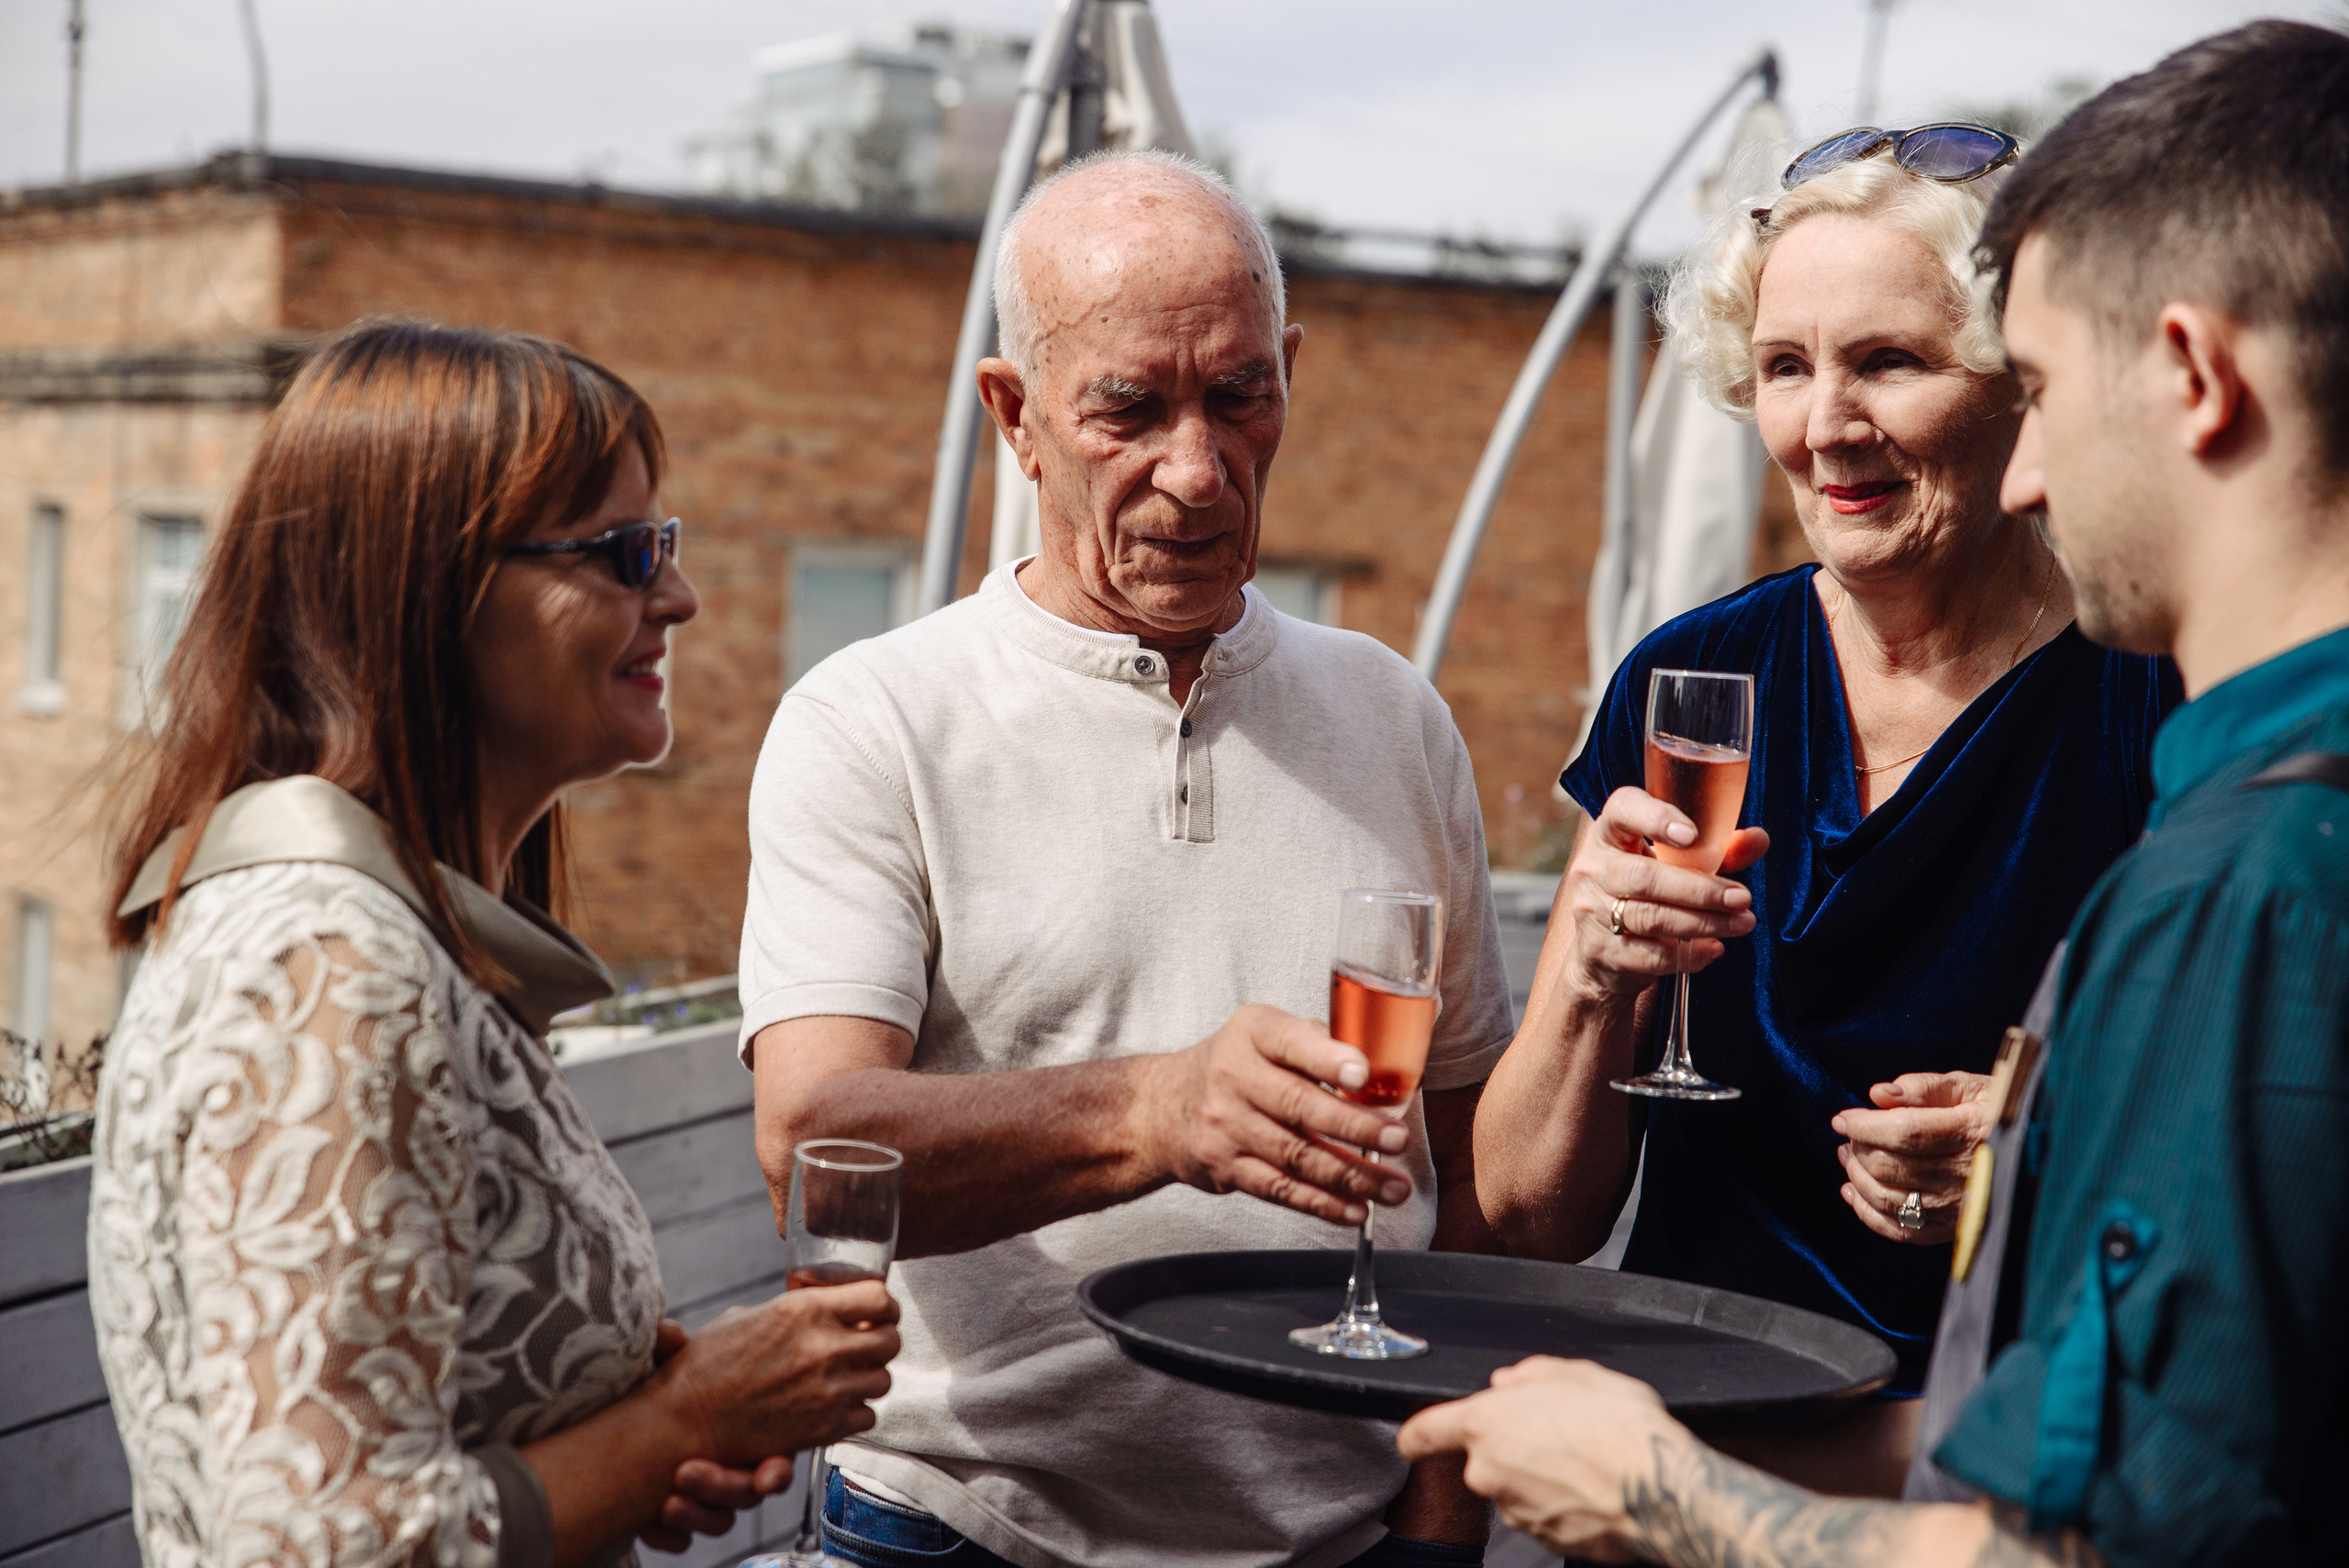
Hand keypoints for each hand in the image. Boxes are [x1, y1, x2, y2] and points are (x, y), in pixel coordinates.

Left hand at [638, 1319, 793, 1553]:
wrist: (631, 1418)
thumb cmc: (672, 1386)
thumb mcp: (678, 1361)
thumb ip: (674, 1348)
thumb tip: (668, 1333)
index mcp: (748, 1435)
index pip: (775, 1460)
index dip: (774, 1472)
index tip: (767, 1474)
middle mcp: (734, 1468)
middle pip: (745, 1493)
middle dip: (722, 1488)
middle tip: (687, 1472)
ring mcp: (707, 1495)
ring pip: (716, 1520)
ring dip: (695, 1516)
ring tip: (667, 1504)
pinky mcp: (676, 1517)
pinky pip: (680, 1539)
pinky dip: (667, 1536)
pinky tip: (649, 1528)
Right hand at [653, 1281, 899, 1467]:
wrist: (684, 1420)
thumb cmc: (706, 1364)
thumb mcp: (748, 1315)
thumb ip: (794, 1309)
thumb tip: (821, 1301)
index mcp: (804, 1309)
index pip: (878, 1297)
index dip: (882, 1305)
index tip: (876, 1313)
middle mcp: (823, 1347)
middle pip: (891, 1339)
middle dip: (881, 1341)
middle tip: (865, 1346)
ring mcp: (827, 1390)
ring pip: (884, 1379)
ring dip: (870, 1378)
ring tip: (847, 1378)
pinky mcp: (824, 1428)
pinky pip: (868, 1416)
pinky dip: (857, 1413)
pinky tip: (834, 1407)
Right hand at [1138, 1003, 1415, 1226]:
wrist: (1163, 1106)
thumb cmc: (1235, 1064)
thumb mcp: (1265, 1033)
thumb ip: (1318, 1043)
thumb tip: (1383, 1070)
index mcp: (1254, 1033)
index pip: (1292, 1042)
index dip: (1328, 1059)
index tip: (1363, 1073)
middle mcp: (1234, 1076)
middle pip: (1299, 1106)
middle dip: (1355, 1126)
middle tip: (1397, 1139)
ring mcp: (1227, 1125)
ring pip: (1296, 1155)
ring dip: (1351, 1175)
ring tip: (1393, 1187)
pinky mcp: (1226, 1167)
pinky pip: (1280, 1190)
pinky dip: (1322, 1204)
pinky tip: (1355, 1210)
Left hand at [1398, 1357, 1678, 1559]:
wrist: (1660, 1488)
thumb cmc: (1619, 1427)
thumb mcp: (1575, 1373)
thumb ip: (1529, 1374)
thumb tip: (1509, 1383)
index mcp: (1486, 1425)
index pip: (1424, 1432)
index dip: (1417, 1434)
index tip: (1415, 1438)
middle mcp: (1490, 1473)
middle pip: (1486, 1458)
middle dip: (1514, 1447)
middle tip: (1559, 1432)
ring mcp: (1517, 1512)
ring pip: (1518, 1487)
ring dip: (1542, 1476)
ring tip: (1588, 1459)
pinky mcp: (1547, 1540)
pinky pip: (1547, 1515)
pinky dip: (1565, 1503)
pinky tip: (1597, 1486)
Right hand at [1563, 788, 1766, 1001]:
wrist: (1601, 949)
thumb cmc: (1646, 890)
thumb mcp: (1673, 862)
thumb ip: (1715, 850)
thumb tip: (1759, 840)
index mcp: (1610, 833)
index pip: (1623, 810)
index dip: (1656, 818)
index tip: (1692, 835)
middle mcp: (1593, 868)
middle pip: (1645, 878)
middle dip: (1700, 890)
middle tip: (1741, 898)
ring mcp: (1591, 911)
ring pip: (1651, 918)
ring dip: (1703, 922)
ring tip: (1741, 923)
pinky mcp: (1599, 951)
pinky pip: (1650, 955)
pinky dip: (1688, 954)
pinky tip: (1713, 949)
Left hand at [1833, 1071, 1993, 1243]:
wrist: (2038, 1151)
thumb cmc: (1998, 1111)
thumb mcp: (1970, 1086)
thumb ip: (1923, 1087)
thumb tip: (1879, 1094)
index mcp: (1972, 1133)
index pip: (1904, 1131)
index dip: (1865, 1125)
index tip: (1843, 1118)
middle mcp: (1967, 1175)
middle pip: (1891, 1166)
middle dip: (1858, 1148)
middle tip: (1849, 1134)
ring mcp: (1960, 1207)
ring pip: (1888, 1199)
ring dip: (1856, 1177)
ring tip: (1848, 1155)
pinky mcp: (1954, 1229)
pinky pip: (1900, 1231)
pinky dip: (1867, 1213)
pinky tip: (1852, 1191)